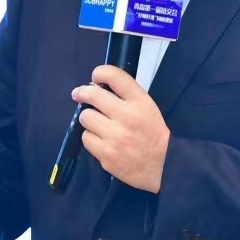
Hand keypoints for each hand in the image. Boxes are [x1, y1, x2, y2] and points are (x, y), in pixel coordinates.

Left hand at [72, 65, 169, 192]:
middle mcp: (126, 116)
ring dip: (89, 119)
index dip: (100, 72)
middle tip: (79, 94)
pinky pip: (86, 138)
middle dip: (82, 93)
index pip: (115, 76)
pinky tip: (101, 141)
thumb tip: (96, 86)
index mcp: (140, 102)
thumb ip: (126, 96)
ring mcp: (115, 136)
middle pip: (92, 95)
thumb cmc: (153, 135)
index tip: (95, 76)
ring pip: (85, 117)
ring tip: (98, 124)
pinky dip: (91, 138)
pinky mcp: (106, 153)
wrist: (161, 168)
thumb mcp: (148, 108)